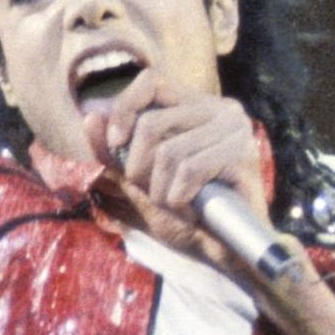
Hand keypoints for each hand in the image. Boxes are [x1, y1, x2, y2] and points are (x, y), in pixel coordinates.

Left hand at [79, 68, 266, 269]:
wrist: (229, 252)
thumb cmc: (188, 216)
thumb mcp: (142, 182)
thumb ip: (116, 152)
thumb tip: (90, 116)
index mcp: (197, 107)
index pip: (151, 81)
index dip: (125, 108)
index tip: (116, 143)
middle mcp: (221, 110)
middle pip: (152, 123)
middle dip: (138, 169)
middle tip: (153, 195)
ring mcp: (236, 131)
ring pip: (168, 153)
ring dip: (161, 191)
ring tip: (175, 207)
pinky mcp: (244, 156)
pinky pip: (189, 170)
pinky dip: (179, 198)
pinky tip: (191, 211)